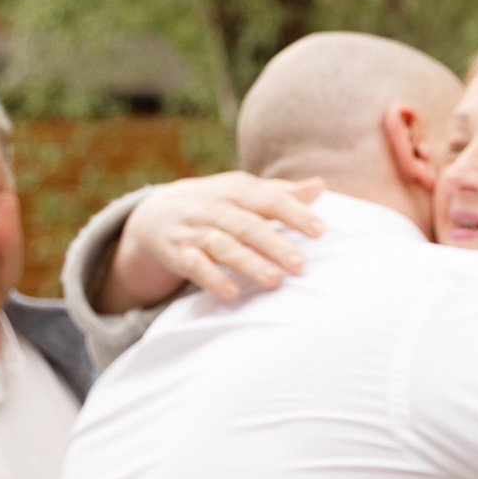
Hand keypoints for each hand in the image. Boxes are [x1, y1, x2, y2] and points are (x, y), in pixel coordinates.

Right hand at [99, 174, 327, 310]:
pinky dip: (212, 278)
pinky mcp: (178, 253)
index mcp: (238, 191)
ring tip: (273, 280)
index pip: (270, 200)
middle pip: (248, 226)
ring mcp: (195, 231)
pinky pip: (194, 266)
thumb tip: (321, 186)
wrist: (156, 213)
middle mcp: (216, 208)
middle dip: (274, 244)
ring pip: (223, 246)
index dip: (295, 214)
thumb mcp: (244, 192)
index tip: (320, 231)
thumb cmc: (217, 203)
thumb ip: (282, 193)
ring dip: (248, 263)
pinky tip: (232, 292)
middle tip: (300, 264)